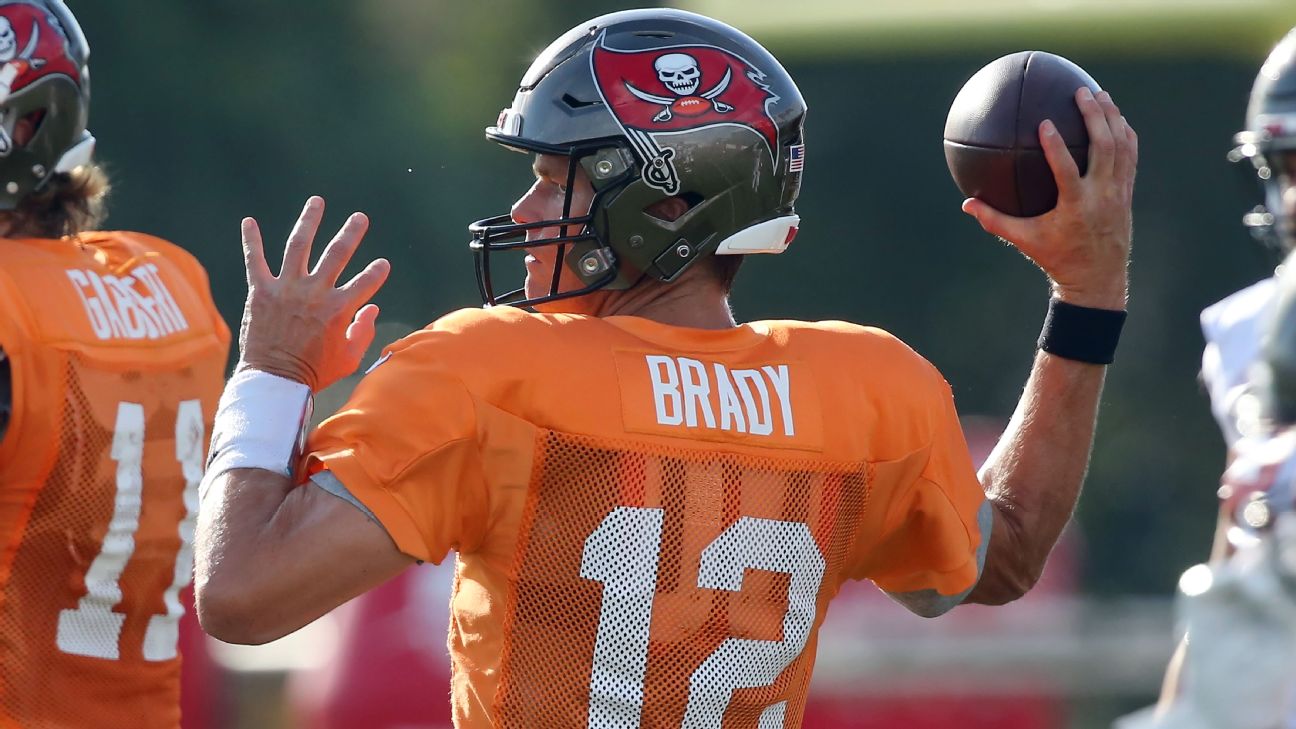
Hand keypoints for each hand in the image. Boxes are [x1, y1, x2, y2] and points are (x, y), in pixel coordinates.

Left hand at [237, 196, 390, 390]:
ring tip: (317, 202)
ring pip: (299, 245)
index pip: (366, 281)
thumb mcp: (349, 358)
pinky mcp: (261, 292)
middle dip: (351, 233)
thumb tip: (372, 309)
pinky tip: (248, 221)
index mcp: (340, 309)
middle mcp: (315, 292)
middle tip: (360, 218)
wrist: (274, 381)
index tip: (382, 264)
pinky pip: (255, 260)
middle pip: (337, 253)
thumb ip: (364, 332)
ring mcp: (287, 288)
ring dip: (309, 221)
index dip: (377, 272)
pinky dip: (251, 240)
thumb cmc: (314, 373)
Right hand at [962, 87, 1137, 309]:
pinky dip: (1124, 134)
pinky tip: (1115, 118)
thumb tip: (967, 204)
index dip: (1056, 146)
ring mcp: (1118, 193)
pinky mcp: (1128, 192)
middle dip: (1095, 116)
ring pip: (1121, 146)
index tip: (1045, 123)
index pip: (1067, 171)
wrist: (1097, 278)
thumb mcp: (1024, 241)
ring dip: (1112, 117)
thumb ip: (995, 221)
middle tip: (1081, 92)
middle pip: (1104, 148)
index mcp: (1075, 207)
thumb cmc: (1055, 258)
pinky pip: (1130, 156)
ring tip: (1100, 94)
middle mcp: (1101, 196)